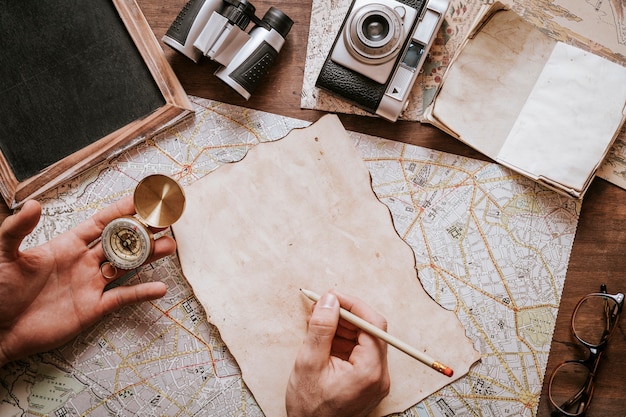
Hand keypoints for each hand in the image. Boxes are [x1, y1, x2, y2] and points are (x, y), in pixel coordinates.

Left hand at [0, 196, 175, 366]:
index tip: (143, 198)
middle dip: (143, 230)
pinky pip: (122, 298)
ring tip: (168, 246)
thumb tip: (34, 204)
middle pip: (120, 242)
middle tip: (164, 219)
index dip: (121, 210)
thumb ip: (17, 229)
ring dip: (148, 256)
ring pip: (127, 266)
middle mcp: (83, 262)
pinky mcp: (93, 309)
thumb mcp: (3, 255)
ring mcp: (90, 285)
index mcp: (66, 245)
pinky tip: (160, 288)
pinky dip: (142, 293)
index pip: (101, 223)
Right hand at [286, 291, 389, 416]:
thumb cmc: (309, 409)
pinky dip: (343, 343)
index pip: (373, 324)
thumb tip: (329, 301)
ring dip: (342, 328)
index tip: (331, 296)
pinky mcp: (367, 383)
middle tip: (320, 308)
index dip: (352, 305)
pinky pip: (359, 354)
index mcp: (370, 371)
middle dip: (345, 316)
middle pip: (370, 331)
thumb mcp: (309, 363)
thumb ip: (321, 328)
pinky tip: (324, 339)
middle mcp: (379, 376)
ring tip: (317, 323)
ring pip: (364, 341)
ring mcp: (375, 380)